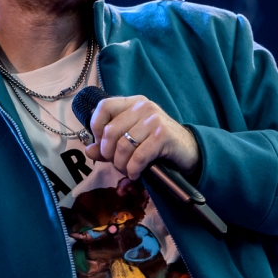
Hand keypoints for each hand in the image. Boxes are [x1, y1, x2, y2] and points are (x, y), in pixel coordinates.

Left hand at [83, 95, 199, 179]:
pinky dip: (133, 170)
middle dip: (109, 154)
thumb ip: (108, 145)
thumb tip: (88, 150)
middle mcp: (143, 107)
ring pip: (123, 146)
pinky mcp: (163, 135)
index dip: (96, 128)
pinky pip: (138, 157)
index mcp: (132, 103)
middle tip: (117, 164)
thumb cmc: (157, 145)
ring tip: (128, 170)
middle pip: (110, 132)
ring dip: (121, 165)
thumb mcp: (131, 141)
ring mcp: (154, 120)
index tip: (102, 144)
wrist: (188, 151)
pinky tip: (136, 174)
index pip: (103, 107)